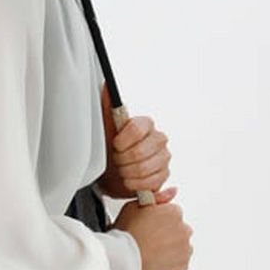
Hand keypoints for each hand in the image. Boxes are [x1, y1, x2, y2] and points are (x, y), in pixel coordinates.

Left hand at [97, 84, 171, 199]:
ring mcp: (163, 157)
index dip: (122, 141)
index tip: (114, 145)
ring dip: (128, 173)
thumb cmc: (109, 147)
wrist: (111, 171)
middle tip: (116, 160)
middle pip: (141, 152)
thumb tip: (107, 86)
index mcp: (145, 124)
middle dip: (123, 160)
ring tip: (122, 170)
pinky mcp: (164, 174)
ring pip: (145, 169)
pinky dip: (136, 184)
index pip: (137, 129)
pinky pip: (152, 183)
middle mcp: (158, 139)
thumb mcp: (104, 125)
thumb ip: (107, 104)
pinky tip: (130, 179)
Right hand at [116, 187, 192, 269]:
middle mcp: (184, 230)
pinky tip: (156, 262)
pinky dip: (171, 263)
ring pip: (180, 246)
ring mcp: (185, 249)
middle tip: (148, 240)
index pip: (172, 212)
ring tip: (151, 252)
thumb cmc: (126, 233)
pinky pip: (179, 262)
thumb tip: (173, 190)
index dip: (159, 219)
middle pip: (178, 229)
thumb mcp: (135, 206)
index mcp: (174, 212)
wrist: (123, 262)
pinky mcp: (183, 267)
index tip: (149, 226)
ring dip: (170, 248)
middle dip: (167, 233)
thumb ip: (157, 197)